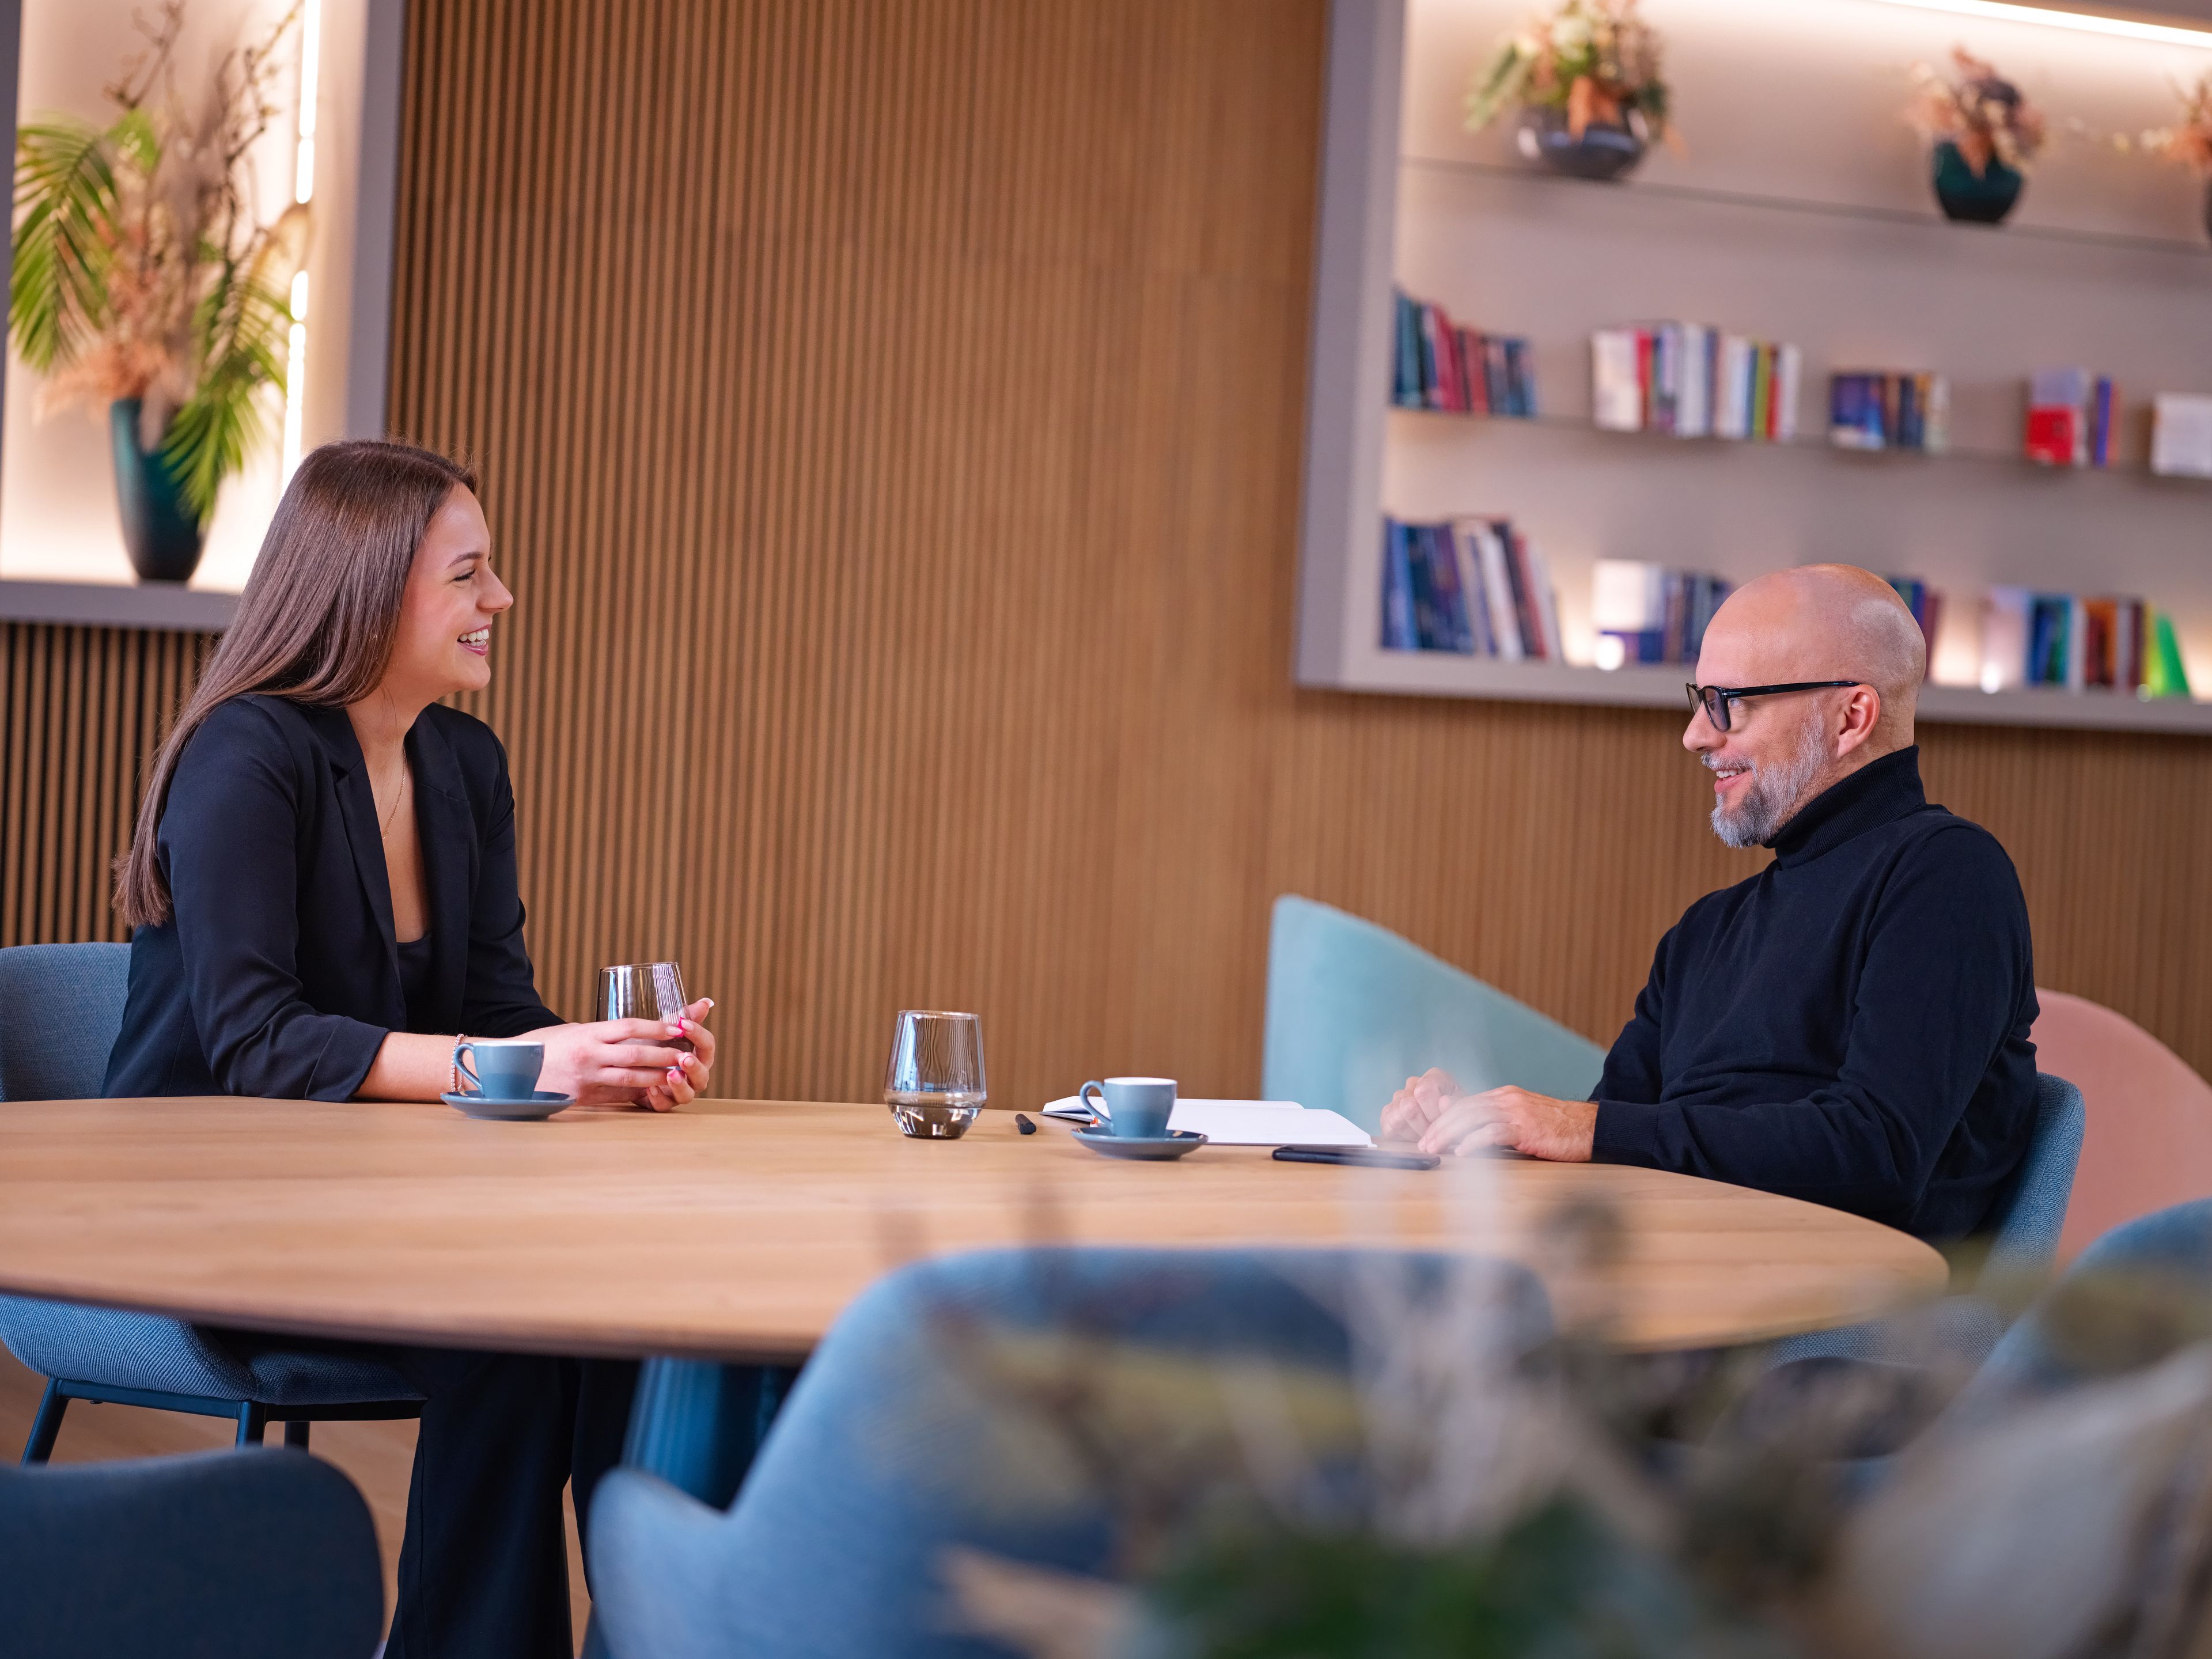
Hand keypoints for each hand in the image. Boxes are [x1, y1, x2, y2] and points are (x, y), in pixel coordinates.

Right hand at [535, 1016, 691, 1105]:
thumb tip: (627, 1034)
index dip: (656, 1027)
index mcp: (588, 1033)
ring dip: (656, 1077)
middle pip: (635, 1053)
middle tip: (686, 1054)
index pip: (629, 1026)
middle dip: (664, 1054)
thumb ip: (599, 1035)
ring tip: (676, 1074)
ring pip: (629, 1077)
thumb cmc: (542, 1046)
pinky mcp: (581, 1098)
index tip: (676, 1027)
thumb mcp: (571, 1031)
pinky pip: (615, 1095)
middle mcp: (589, 1055)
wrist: (509, 1069)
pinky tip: (652, 1093)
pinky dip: (636, 1094)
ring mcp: (586, 1078)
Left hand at [641, 999, 716, 1112]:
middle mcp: (692, 1076)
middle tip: (683, 1057)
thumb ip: (685, 1017)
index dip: (698, 1035)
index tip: (683, 1024)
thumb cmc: (650, 1046)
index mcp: (697, 1056)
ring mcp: (678, 1092)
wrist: (626, 1064)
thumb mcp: (665, 1030)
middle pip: (703, 1075)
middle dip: (694, 1066)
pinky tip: (650, 1088)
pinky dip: (659, 1098)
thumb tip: (706, 1002)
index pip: (707, 1046)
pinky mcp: (662, 1103)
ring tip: (670, 1074)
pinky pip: (664, 1106)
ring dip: (680, 1085)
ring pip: (688, 1095)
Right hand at [1380, 1068, 1461, 1142]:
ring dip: (1413, 1134)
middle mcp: (1414, 1084)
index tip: (1443, 1124)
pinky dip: (1402, 1138)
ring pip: (1396, 1118)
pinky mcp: (1388, 1114)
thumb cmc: (1457, 1116)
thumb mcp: (1463, 1111)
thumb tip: (1444, 1102)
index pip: (1424, 1091)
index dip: (1433, 1113)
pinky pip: (1388, 1127)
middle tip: (1436, 1136)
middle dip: (1424, 1127)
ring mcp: (1398, 1098)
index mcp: (1434, 1077)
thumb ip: (1456, 1106)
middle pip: (1409, 1106)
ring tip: (1427, 1138)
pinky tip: (1415, 1138)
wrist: (1450, 1125)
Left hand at [1416, 1086, 1597, 1162]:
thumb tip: (1470, 1135)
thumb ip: (1498, 1123)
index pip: (1465, 1104)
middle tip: (1423, 1144)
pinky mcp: (1526, 1128)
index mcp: (1504, 1097)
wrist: (1591, 1128)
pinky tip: (1462, 1152)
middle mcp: (1507, 1099)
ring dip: (1449, 1134)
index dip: (1444, 1119)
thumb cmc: (1557, 1130)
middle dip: (1439, 1127)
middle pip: (1463, 1109)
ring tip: (1434, 1149)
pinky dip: (1474, 1141)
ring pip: (1472, 1117)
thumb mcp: (1523, 1121)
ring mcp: (1516, 1111)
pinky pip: (1493, 1132)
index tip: (1429, 1135)